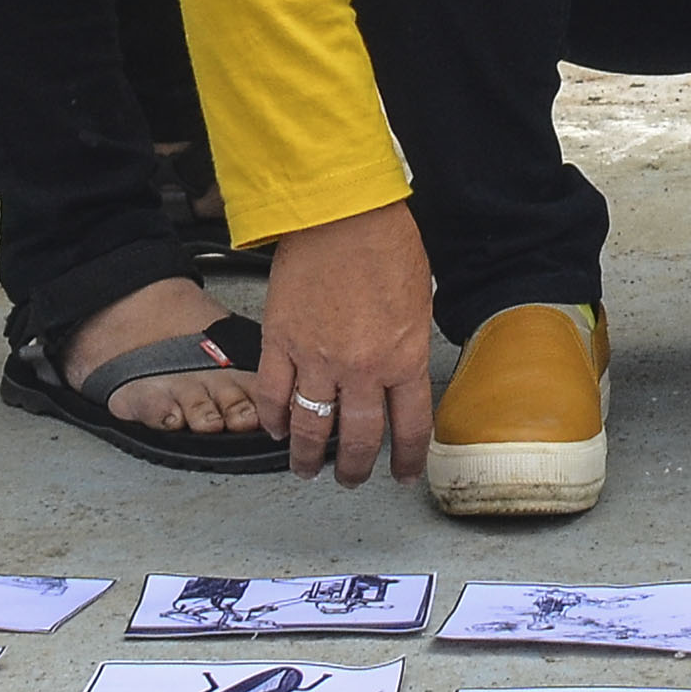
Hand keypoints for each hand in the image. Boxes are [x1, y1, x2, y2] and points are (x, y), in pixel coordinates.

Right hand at [252, 200, 434, 486]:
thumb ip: (406, 345)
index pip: (409, 427)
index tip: (402, 473)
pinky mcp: (281, 342)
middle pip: (357, 438)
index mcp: (404, 357)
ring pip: (310, 426)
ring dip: (307, 455)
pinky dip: (273, 418)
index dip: (406, 458)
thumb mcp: (417, 301)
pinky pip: (274, 395)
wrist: (341, 213)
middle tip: (349, 478)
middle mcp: (362, 367)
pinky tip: (275, 429)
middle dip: (353, 467)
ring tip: (305, 468)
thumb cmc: (385, 244)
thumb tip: (399, 372)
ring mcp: (317, 358)